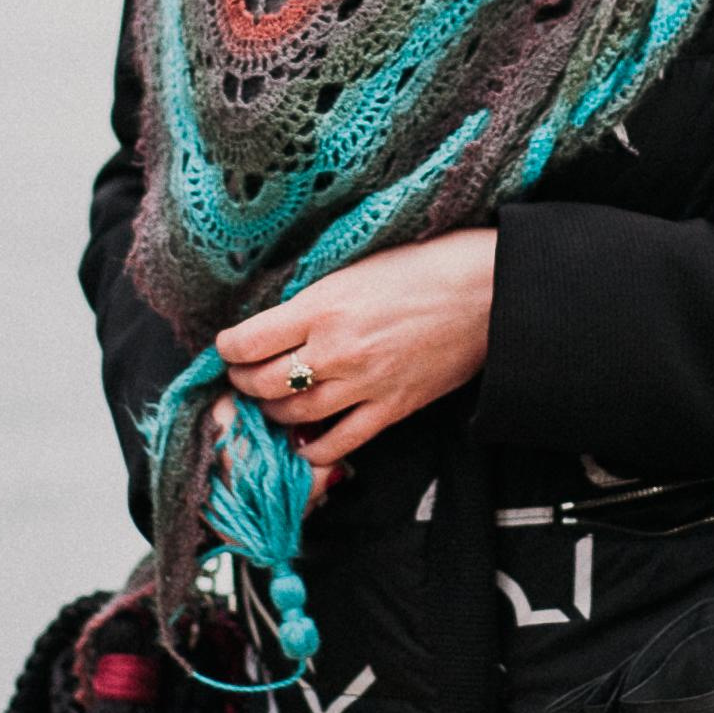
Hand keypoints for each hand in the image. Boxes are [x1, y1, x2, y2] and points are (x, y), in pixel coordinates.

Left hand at [214, 230, 497, 495]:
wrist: (486, 290)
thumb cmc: (424, 264)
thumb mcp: (355, 265)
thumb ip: (313, 297)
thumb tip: (275, 320)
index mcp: (322, 307)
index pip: (246, 341)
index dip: (227, 347)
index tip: (229, 346)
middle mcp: (336, 350)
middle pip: (263, 383)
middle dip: (243, 381)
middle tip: (243, 375)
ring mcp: (364, 384)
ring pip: (293, 416)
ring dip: (273, 411)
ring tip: (272, 400)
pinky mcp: (391, 409)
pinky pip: (339, 443)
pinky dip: (313, 448)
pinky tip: (305, 438)